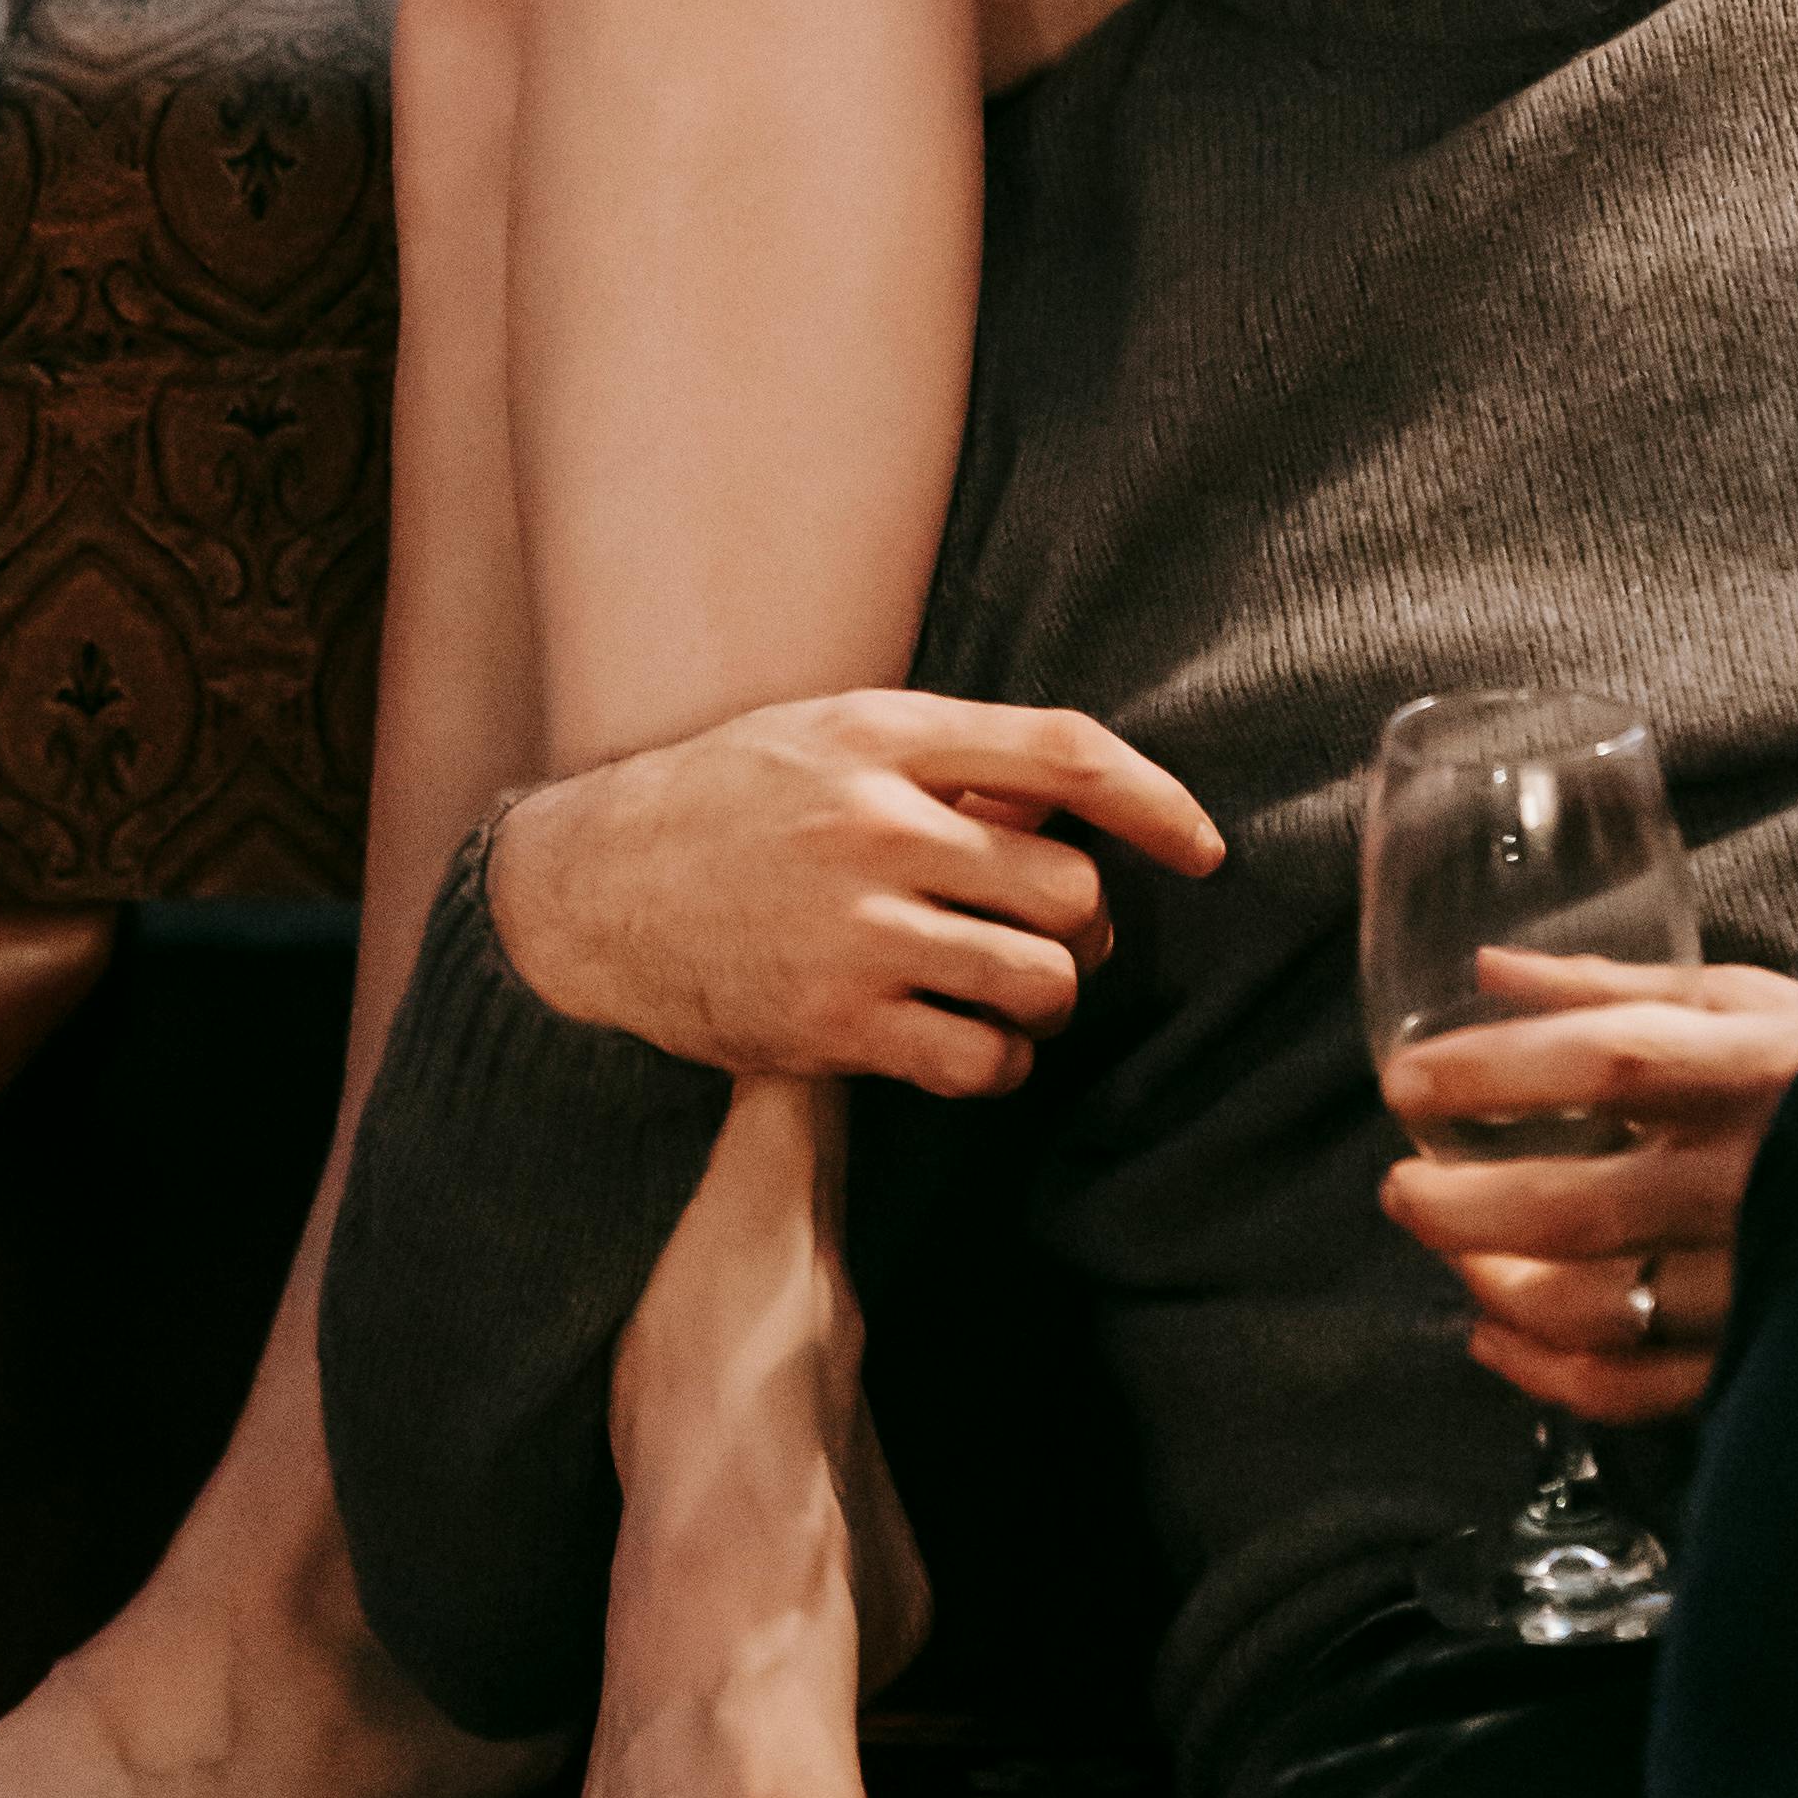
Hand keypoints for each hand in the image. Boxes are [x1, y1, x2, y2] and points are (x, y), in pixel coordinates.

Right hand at [484, 688, 1224, 1101]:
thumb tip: (1072, 806)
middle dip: (1084, 923)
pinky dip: (998, 1063)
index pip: (1063, 753)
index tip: (1203, 846)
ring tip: (1008, 988)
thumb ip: (944, 758)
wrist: (594, 890)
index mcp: (883, 735)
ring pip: (1041, 981)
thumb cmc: (726, 801)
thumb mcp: (827, 734)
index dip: (1155, 799)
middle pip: (1071, 888)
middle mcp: (875, 827)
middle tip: (1054, 932)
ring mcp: (855, 930)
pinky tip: (967, 1044)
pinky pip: (979, 1062)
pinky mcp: (832, 1024)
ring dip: (1047, 997)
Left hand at [1379, 947, 1797, 1423]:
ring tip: (1452, 1254)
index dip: (1494, 1071)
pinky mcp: (1764, 1356)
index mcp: (1753, 1072)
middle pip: (1579, 1207)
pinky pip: (1640, 1387)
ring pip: (1599, 1308)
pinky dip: (1551, 1376)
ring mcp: (1760, 1279)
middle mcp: (1753, 1181)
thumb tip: (1490, 967)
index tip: (1405, 1081)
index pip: (1606, 1060)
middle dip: (1463, 1204)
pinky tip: (1496, 1341)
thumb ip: (1616, 987)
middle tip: (1399, 1189)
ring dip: (1499, 1287)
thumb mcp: (1748, 1002)